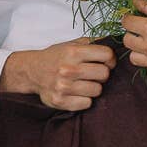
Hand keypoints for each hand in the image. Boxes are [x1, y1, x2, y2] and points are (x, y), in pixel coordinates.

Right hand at [0, 37, 116, 110]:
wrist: (32, 71)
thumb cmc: (55, 57)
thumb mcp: (71, 44)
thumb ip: (92, 43)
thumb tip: (115, 42)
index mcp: (73, 52)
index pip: (107, 55)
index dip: (110, 59)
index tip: (106, 61)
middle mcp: (68, 69)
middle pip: (104, 74)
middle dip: (101, 74)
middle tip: (92, 74)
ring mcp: (63, 87)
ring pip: (97, 90)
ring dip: (93, 88)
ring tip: (83, 83)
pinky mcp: (60, 101)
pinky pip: (87, 103)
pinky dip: (84, 100)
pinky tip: (77, 93)